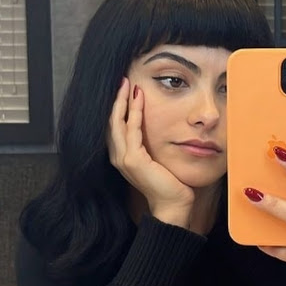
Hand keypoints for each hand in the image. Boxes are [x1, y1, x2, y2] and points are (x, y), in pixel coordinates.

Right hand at [107, 78, 194, 226]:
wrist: (172, 205)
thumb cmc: (169, 183)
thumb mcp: (156, 160)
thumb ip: (150, 146)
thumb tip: (156, 129)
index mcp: (122, 157)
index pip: (116, 127)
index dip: (118, 107)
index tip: (125, 90)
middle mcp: (118, 157)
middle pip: (112, 121)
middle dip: (117, 99)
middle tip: (122, 80)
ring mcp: (123, 159)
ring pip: (118, 122)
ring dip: (123, 101)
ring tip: (127, 84)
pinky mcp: (133, 160)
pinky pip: (132, 129)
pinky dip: (134, 112)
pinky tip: (138, 98)